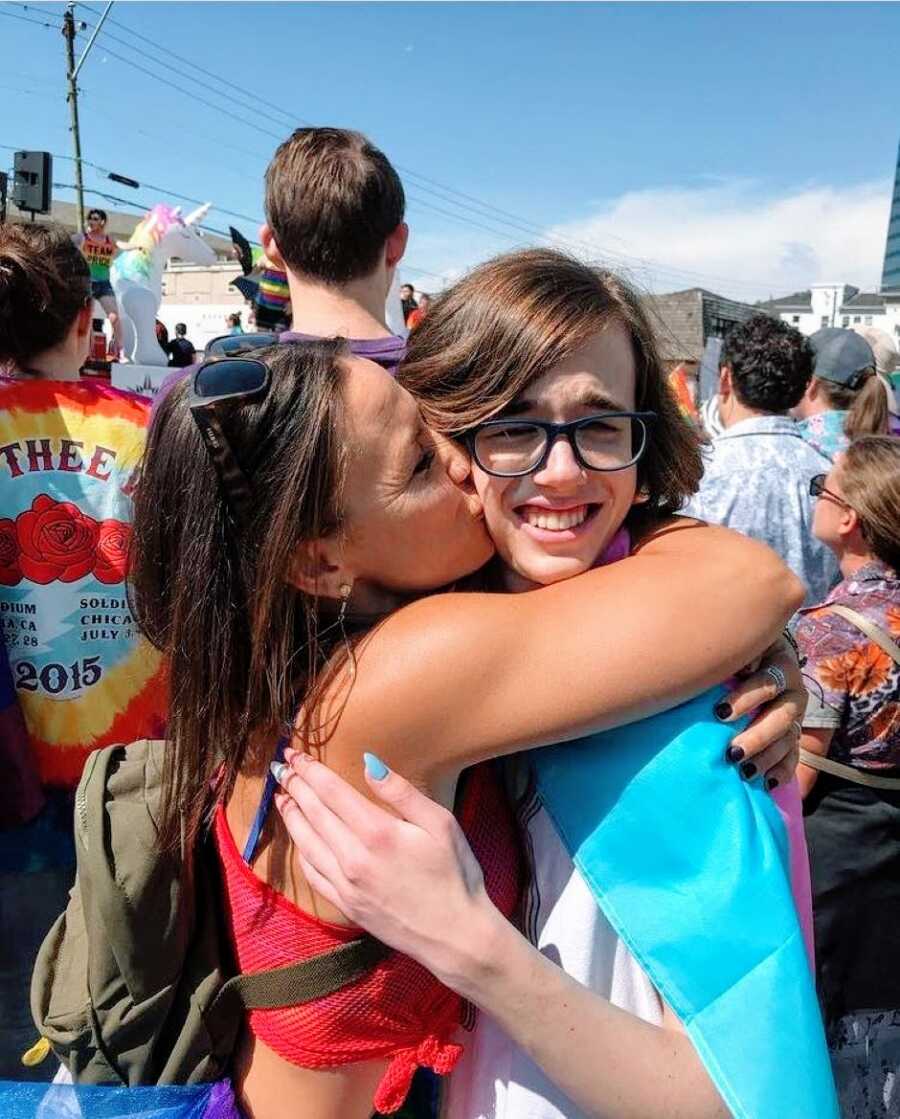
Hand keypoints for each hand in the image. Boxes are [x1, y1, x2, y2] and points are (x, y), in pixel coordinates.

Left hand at [272, 750, 500, 991]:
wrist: (455, 936)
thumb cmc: (455, 874)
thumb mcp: (441, 823)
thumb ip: (402, 792)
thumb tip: (369, 762)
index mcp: (377, 832)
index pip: (331, 792)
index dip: (309, 770)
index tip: (293, 753)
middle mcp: (353, 858)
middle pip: (314, 813)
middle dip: (295, 786)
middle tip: (281, 767)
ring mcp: (345, 884)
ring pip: (306, 843)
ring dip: (291, 817)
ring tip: (281, 797)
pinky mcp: (345, 905)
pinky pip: (312, 874)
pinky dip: (301, 851)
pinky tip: (300, 841)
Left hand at [717, 636, 804, 787]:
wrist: (755, 658)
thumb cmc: (737, 654)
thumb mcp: (739, 649)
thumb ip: (736, 656)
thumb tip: (737, 665)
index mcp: (781, 665)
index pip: (768, 682)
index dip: (746, 697)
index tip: (720, 713)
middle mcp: (794, 691)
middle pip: (781, 716)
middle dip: (757, 736)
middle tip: (731, 752)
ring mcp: (795, 715)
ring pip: (787, 739)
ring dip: (766, 757)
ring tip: (744, 772)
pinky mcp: (793, 735)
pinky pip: (793, 756)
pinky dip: (782, 771)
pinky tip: (767, 783)